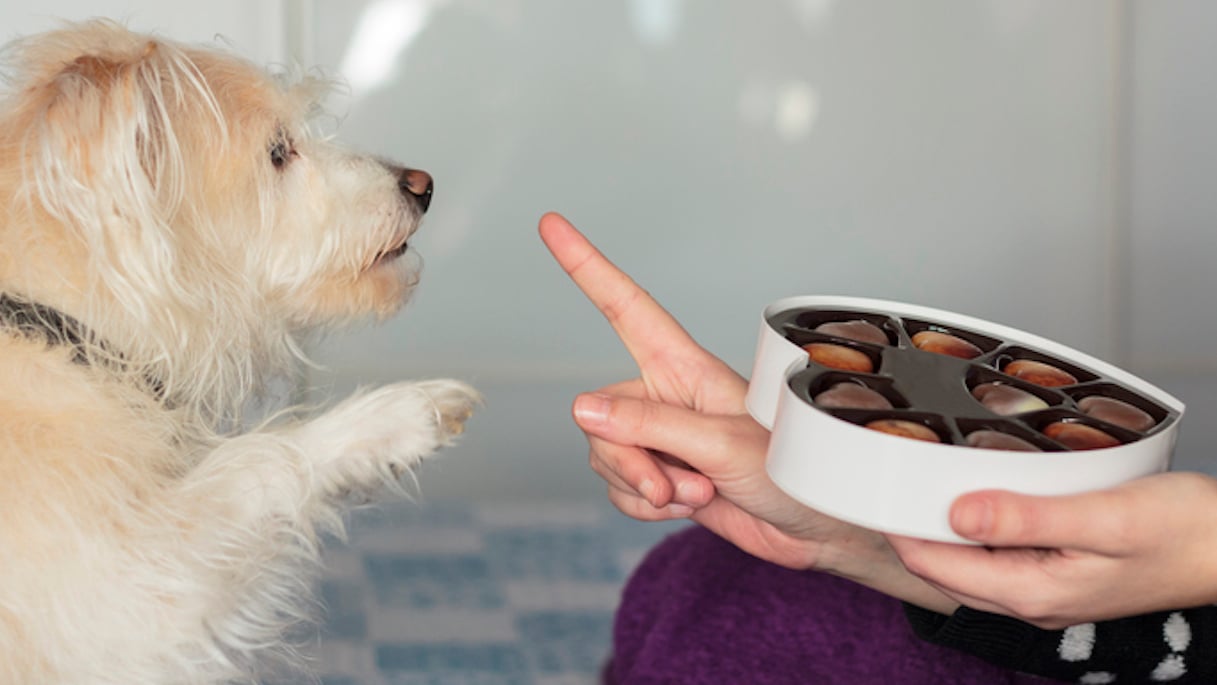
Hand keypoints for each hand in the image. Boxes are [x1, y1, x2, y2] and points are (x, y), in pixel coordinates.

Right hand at [539, 212, 956, 610]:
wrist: (815, 530)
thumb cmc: (792, 471)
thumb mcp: (721, 445)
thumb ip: (649, 427)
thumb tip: (582, 408)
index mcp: (685, 367)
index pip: (625, 308)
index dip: (587, 266)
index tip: (552, 225)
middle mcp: (666, 397)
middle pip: (599, 415)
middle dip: (626, 459)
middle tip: (671, 485)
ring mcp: (661, 439)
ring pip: (605, 456)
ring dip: (642, 487)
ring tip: (696, 494)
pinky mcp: (661, 477)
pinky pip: (619, 489)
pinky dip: (645, 508)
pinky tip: (686, 508)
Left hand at [888, 470, 1216, 628]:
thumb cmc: (1184, 532)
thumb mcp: (1104, 518)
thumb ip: (1028, 518)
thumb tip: (957, 515)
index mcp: (1034, 591)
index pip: (938, 566)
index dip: (900, 528)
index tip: (874, 489)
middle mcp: (1032, 599)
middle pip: (945, 568)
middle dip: (911, 529)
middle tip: (887, 479)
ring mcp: (1045, 590)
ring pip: (970, 563)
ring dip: (942, 529)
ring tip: (918, 483)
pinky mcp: (1059, 574)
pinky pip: (999, 555)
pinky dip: (977, 528)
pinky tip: (976, 498)